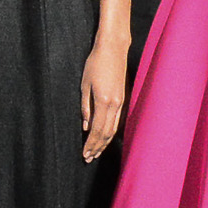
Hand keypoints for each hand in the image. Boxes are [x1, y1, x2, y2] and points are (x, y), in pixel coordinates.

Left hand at [80, 31, 128, 161]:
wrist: (113, 49)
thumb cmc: (95, 63)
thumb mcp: (84, 85)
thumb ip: (86, 107)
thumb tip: (86, 127)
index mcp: (104, 101)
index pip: (97, 130)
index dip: (91, 144)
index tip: (84, 154)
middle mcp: (115, 104)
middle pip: (107, 133)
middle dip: (98, 147)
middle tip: (89, 158)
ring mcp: (121, 102)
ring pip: (113, 129)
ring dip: (104, 142)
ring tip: (96, 152)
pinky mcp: (122, 98)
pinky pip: (117, 121)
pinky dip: (111, 132)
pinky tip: (105, 138)